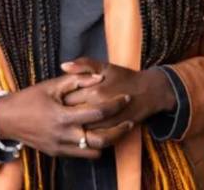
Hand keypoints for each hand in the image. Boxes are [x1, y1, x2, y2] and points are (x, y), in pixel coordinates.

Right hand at [0, 71, 134, 158]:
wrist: (7, 120)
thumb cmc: (30, 98)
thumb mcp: (51, 85)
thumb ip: (76, 80)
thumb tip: (99, 77)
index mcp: (63, 116)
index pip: (97, 112)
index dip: (115, 104)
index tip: (126, 97)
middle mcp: (63, 136)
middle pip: (101, 139)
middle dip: (119, 130)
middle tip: (130, 120)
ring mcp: (60, 148)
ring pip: (94, 151)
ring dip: (108, 141)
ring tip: (118, 129)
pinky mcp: (57, 154)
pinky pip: (82, 155)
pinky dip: (93, 147)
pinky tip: (99, 134)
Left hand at [60, 57, 176, 131]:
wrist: (149, 92)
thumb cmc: (125, 76)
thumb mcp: (104, 66)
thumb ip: (83, 64)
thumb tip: (63, 65)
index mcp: (94, 90)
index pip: (67, 98)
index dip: (58, 99)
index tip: (54, 99)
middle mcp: (99, 108)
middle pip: (72, 116)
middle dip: (63, 115)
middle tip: (57, 112)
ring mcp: (106, 122)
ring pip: (82, 130)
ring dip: (73, 128)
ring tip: (67, 123)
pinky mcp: (113, 132)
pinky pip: (95, 139)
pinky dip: (86, 137)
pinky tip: (81, 131)